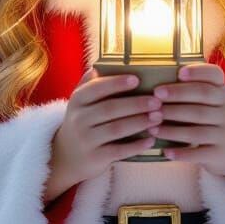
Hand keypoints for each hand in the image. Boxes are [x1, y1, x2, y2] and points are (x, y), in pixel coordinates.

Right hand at [45, 68, 161, 200]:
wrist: (66, 156)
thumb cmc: (82, 122)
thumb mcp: (80, 103)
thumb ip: (89, 84)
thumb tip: (99, 65)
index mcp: (77, 101)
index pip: (96, 88)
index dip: (116, 83)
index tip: (137, 79)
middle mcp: (79, 119)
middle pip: (110, 108)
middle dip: (136, 104)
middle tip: (157, 101)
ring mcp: (86, 140)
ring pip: (116, 129)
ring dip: (139, 122)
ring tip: (158, 118)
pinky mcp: (95, 158)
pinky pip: (119, 151)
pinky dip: (136, 145)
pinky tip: (151, 140)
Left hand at [148, 64, 224, 182]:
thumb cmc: (213, 116)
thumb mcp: (213, 99)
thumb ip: (193, 87)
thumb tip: (159, 75)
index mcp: (222, 91)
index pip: (214, 76)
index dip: (197, 72)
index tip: (179, 73)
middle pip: (203, 99)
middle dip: (177, 96)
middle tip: (154, 99)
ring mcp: (224, 132)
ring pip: (197, 129)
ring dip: (172, 129)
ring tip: (152, 126)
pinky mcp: (219, 152)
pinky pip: (199, 153)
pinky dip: (181, 153)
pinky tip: (166, 152)